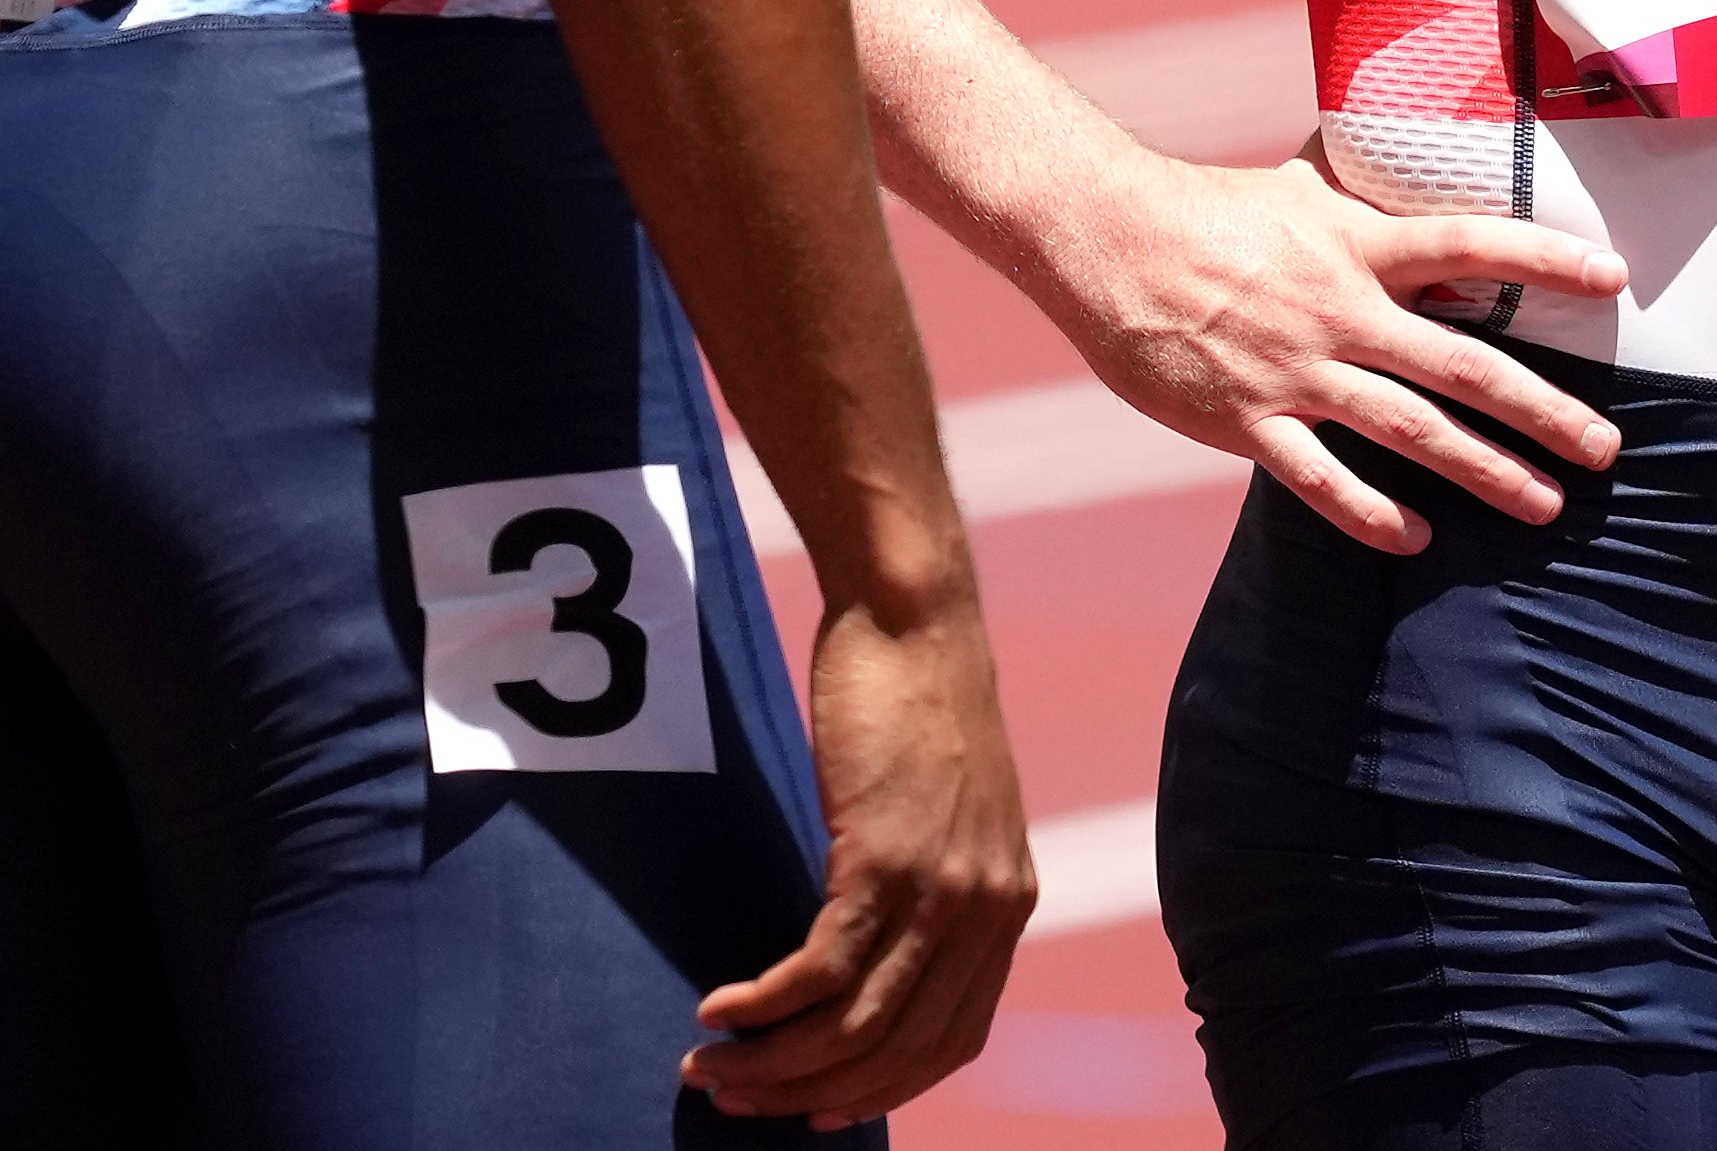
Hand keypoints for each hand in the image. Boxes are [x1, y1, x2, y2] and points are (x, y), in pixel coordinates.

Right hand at [685, 592, 1033, 1126]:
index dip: (880, 1090)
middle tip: (736, 1103)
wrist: (914, 614)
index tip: (815, 1111)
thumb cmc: (914, 700)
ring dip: (775, 1065)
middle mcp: (985, 911)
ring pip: (854, 1026)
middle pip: (898, 1052)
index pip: (951, 1042)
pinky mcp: (882, 856)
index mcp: (1006, 907)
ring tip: (711, 1071)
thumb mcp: (948, 810)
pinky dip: (765, 1006)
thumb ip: (930, 883)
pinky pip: (821, 968)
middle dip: (810, 1095)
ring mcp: (939, 888)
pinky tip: (719, 1011)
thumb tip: (869, 950)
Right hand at [1039, 148, 1626, 552]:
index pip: (1474, 244)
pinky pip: (1323, 480)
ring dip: (1488, 471)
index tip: (1614, 278)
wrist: (1106, 238)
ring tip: (1545, 505)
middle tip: (1605, 447)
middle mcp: (1342, 310)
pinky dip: (1373, 514)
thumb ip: (1354, 192)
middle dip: (1545, 410)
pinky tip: (1418, 538)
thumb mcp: (1293, 186)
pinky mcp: (1249, 420)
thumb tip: (1393, 155)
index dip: (1547, 258)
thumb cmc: (1203, 207)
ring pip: (1413, 432)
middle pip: (1465, 365)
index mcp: (1357, 245)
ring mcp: (1298, 370)